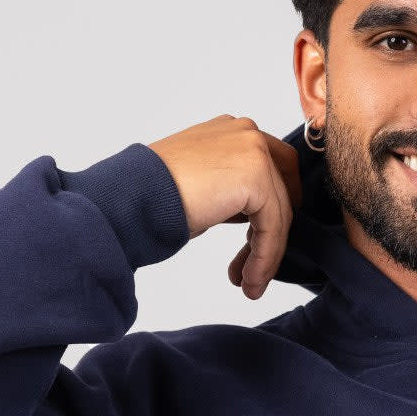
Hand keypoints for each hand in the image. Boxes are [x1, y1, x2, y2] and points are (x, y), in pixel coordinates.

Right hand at [146, 115, 303, 297]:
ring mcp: (254, 152)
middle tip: (254, 269)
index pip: (274, 172)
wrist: (134, 196)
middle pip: (282, 192)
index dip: (271, 212)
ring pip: (278, 214)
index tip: (255, 246)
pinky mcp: (256, 178)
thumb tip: (257, 219)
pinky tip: (250, 280)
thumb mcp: (206, 186)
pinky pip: (272, 227)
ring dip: (266, 255)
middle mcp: (247, 134)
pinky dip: (264, 258)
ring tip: (250, 283)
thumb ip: (236, 192)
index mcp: (234, 131)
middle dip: (271, 235)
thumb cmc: (155, 194)